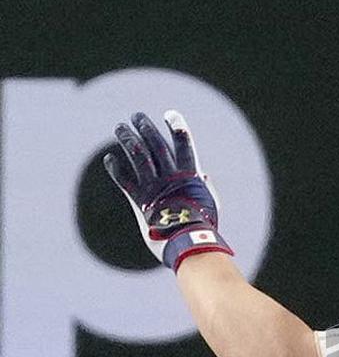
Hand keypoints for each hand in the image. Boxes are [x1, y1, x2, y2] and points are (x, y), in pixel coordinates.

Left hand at [103, 110, 232, 271]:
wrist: (189, 243)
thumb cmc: (204, 226)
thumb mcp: (211, 204)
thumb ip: (206, 188)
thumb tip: (203, 175)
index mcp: (190, 176)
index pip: (184, 143)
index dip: (176, 126)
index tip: (169, 114)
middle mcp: (171, 176)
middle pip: (156, 143)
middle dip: (146, 126)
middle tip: (137, 116)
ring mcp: (154, 186)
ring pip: (137, 155)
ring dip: (127, 138)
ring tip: (120, 127)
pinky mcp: (139, 200)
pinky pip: (124, 180)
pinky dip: (116, 169)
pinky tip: (109, 159)